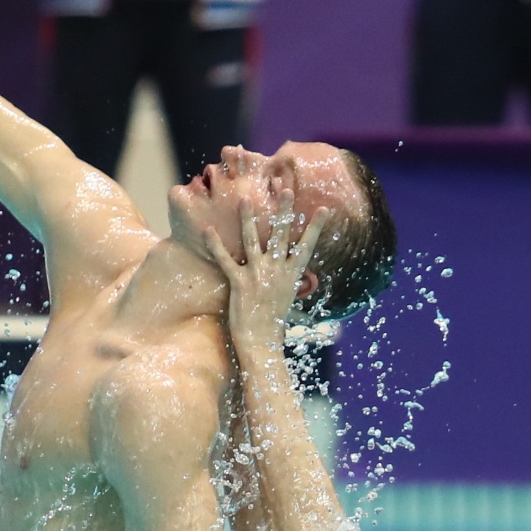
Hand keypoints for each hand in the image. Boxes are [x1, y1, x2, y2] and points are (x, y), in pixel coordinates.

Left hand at [204, 191, 329, 359]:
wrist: (261, 342)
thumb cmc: (273, 322)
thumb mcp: (287, 297)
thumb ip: (288, 279)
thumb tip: (292, 271)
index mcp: (291, 274)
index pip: (306, 246)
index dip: (315, 227)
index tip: (323, 209)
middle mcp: (276, 270)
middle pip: (280, 235)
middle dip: (283, 211)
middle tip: (285, 188)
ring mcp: (258, 274)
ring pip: (252, 240)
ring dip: (247, 218)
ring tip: (244, 199)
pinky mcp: (239, 282)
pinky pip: (225, 259)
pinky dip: (215, 244)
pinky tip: (208, 229)